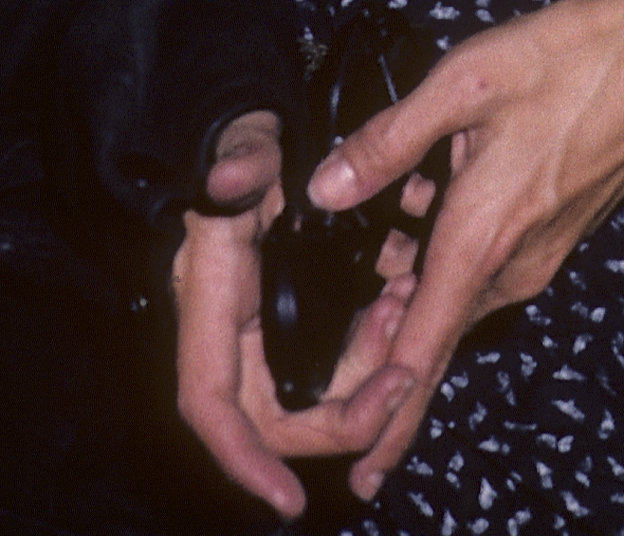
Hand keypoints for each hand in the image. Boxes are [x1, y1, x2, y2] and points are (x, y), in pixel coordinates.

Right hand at [174, 109, 418, 519]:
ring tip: (408, 314)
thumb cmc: (248, 139)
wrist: (258, 128)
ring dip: (368, 369)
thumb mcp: (246, 145)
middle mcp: (233, 328)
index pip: (213, 405)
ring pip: (318, 385)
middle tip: (405, 382)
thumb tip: (227, 181)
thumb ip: (238, 163)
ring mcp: (265, 325)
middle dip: (343, 413)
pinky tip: (403, 297)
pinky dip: (371, 338)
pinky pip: (334, 350)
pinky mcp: (297, 309)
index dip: (243, 460)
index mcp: (211, 300)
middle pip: (280, 413)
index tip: (287, 500)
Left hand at [305, 0, 623, 500]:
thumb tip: (323, 189)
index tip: (359, 470)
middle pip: (431, 332)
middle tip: (338, 290)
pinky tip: (427, 194)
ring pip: (456, 292)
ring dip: (412, 279)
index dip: (379, 416)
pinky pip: (485, 265)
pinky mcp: (558, 232)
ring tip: (381, 223)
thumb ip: (390, 140)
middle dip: (378, 334)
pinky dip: (446, 253)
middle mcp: (512, 266)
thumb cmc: (576, 58)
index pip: (419, 356)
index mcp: (481, 240)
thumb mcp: (467, 82)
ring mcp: (540, 253)